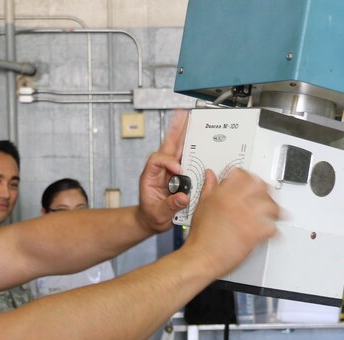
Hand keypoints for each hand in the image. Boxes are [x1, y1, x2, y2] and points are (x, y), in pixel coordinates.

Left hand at [136, 110, 189, 233]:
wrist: (151, 220)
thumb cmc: (152, 216)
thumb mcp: (159, 214)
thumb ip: (170, 205)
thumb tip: (183, 198)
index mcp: (150, 176)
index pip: (157, 161)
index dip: (168, 162)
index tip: (178, 169)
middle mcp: (159, 170)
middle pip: (166, 146)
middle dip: (174, 131)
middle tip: (182, 116)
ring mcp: (168, 170)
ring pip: (174, 148)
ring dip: (181, 133)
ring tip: (188, 118)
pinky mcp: (176, 174)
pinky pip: (182, 156)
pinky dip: (188, 145)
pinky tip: (193, 135)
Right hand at [182, 168, 279, 277]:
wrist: (201, 257)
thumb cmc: (200, 237)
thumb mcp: (201, 205)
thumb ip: (209, 188)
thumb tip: (210, 175)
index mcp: (224, 194)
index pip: (243, 175)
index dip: (248, 177)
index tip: (250, 181)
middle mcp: (237, 203)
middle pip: (261, 187)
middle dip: (265, 190)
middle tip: (266, 195)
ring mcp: (247, 218)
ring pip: (270, 206)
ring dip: (274, 210)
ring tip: (274, 214)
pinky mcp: (253, 234)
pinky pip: (272, 227)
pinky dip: (274, 230)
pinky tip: (272, 231)